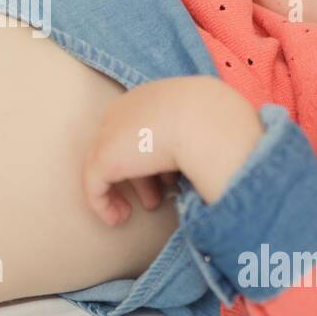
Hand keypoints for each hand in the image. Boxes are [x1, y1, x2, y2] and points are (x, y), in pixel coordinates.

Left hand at [81, 76, 263, 225]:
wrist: (204, 122)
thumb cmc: (221, 125)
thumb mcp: (217, 126)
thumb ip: (207, 139)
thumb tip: (215, 161)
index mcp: (158, 95)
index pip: (147, 124)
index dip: (158, 156)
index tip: (170, 179)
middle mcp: (131, 107)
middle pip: (126, 142)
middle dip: (141, 172)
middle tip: (156, 197)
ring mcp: (112, 131)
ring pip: (107, 163)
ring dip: (125, 189)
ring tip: (145, 208)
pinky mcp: (102, 157)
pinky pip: (95, 185)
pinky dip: (104, 205)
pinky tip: (119, 219)